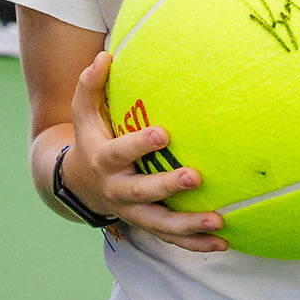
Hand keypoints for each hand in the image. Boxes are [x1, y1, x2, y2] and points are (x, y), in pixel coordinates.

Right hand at [58, 50, 226, 251]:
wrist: (77, 185)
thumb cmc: (90, 140)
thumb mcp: (83, 115)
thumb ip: (90, 86)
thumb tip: (105, 56)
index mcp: (104, 160)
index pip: (120, 152)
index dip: (139, 144)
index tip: (163, 133)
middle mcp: (118, 189)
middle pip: (142, 192)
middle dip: (167, 186)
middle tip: (195, 176)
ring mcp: (132, 211)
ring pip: (159, 223)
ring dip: (188, 226)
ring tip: (218, 222)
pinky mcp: (146, 225)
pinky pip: (171, 238)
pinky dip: (195, 244)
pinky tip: (221, 243)